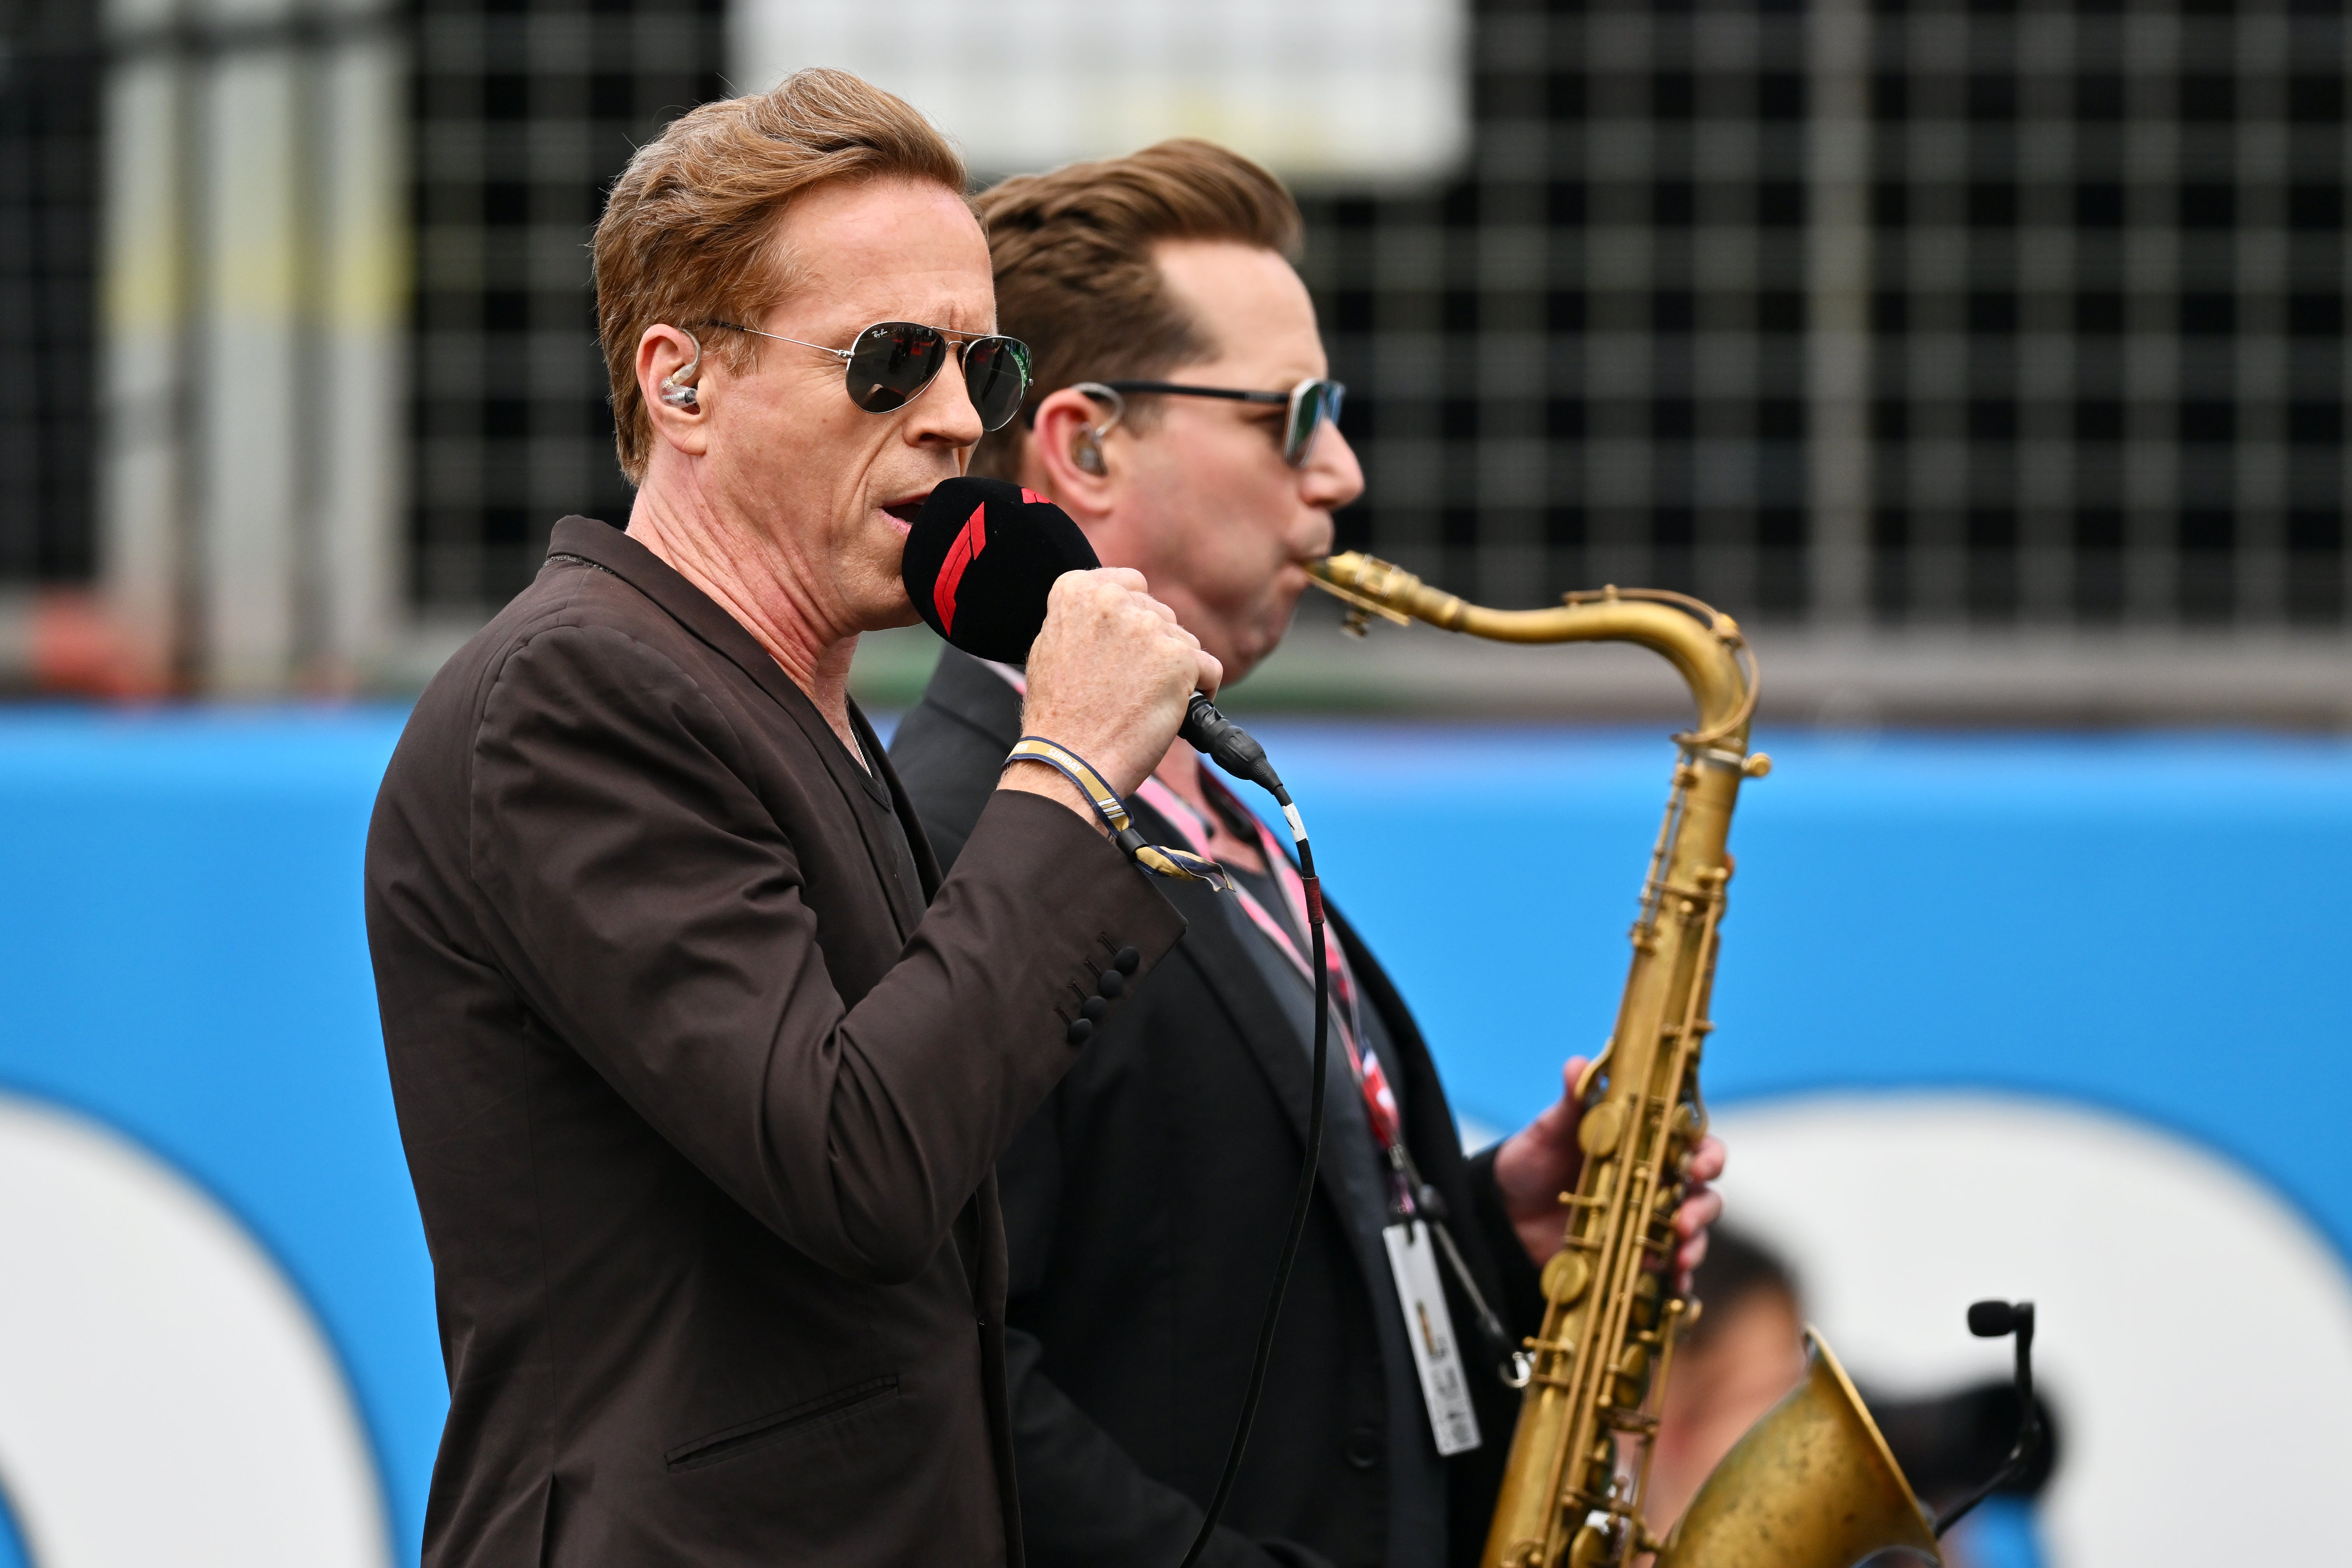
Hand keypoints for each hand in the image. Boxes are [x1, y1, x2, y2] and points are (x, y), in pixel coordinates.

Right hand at [1006, 569, 1222, 814]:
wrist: (1071, 761)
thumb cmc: (1061, 716)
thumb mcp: (1053, 647)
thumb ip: (1085, 618)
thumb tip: (1117, 607)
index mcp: (1078, 592)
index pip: (1131, 583)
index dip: (1134, 618)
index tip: (1127, 645)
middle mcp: (1114, 601)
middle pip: (1159, 614)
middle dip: (1154, 647)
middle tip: (1130, 684)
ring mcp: (1149, 628)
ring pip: (1184, 642)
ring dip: (1174, 670)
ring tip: (1143, 702)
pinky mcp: (1179, 659)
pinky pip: (1209, 668)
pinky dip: (1201, 690)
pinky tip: (1174, 709)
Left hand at [1490, 1056, 1727, 1290]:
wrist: (1505, 1214)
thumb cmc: (1532, 1164)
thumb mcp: (1549, 1132)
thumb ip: (1570, 1103)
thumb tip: (1577, 1065)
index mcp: (1644, 1146)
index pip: (1691, 1144)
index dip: (1705, 1153)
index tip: (1698, 1163)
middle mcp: (1654, 1182)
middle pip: (1702, 1191)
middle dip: (1703, 1205)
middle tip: (1685, 1218)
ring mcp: (1646, 1221)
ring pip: (1691, 1231)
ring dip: (1694, 1243)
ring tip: (1678, 1256)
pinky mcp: (1634, 1254)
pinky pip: (1667, 1268)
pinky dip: (1676, 1277)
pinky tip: (1673, 1283)